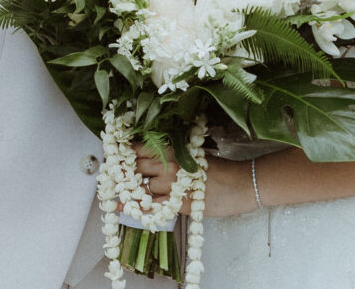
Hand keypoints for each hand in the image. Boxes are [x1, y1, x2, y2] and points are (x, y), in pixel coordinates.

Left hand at [127, 144, 251, 218]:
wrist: (241, 184)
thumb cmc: (220, 168)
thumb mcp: (195, 153)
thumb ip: (174, 153)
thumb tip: (152, 155)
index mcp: (175, 149)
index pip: (141, 148)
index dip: (125, 151)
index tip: (115, 153)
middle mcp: (169, 165)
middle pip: (136, 167)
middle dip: (123, 171)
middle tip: (113, 173)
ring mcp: (172, 186)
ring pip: (141, 187)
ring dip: (130, 189)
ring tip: (119, 189)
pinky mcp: (177, 205)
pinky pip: (150, 207)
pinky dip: (135, 207)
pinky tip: (122, 207)